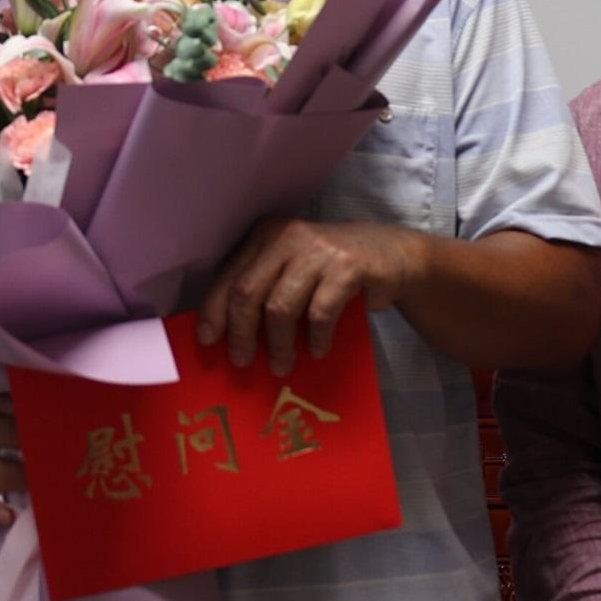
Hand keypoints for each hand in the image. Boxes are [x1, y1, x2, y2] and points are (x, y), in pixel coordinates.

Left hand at [196, 219, 418, 377]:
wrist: (392, 254)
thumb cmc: (330, 269)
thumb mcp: (292, 269)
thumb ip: (264, 289)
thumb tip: (228, 335)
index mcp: (265, 235)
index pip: (230, 276)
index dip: (215, 311)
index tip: (208, 341)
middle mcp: (287, 236)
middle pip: (248, 292)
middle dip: (241, 333)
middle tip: (242, 361)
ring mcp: (317, 250)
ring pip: (280, 307)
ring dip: (279, 344)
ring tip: (282, 366)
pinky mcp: (347, 267)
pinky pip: (320, 312)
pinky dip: (315, 338)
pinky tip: (317, 351)